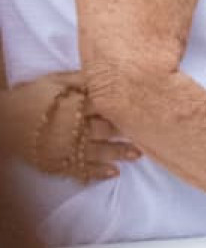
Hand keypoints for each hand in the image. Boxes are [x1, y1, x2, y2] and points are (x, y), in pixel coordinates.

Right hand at [0, 71, 139, 181]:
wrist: (1, 121)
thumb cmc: (30, 97)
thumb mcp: (54, 81)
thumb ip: (80, 79)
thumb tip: (106, 73)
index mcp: (74, 104)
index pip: (105, 106)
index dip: (125, 108)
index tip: (145, 110)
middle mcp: (72, 127)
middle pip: (104, 130)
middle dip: (126, 133)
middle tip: (148, 134)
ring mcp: (64, 147)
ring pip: (97, 151)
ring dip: (118, 153)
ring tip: (138, 155)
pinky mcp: (55, 162)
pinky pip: (79, 169)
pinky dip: (96, 172)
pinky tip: (113, 173)